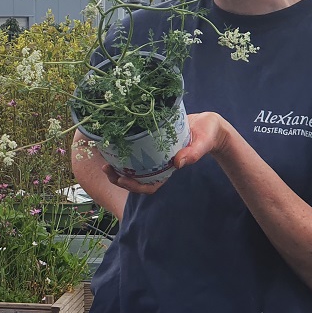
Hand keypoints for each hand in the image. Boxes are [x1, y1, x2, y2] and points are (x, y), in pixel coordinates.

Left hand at [98, 112, 229, 194]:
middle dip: (118, 178)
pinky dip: (122, 153)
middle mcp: (158, 165)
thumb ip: (193, 153)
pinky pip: (134, 153)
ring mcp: (153, 156)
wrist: (207, 125)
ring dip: (116, 168)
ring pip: (131, 169)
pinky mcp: (149, 144)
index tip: (122, 179)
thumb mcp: (202, 142)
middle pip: (135, 180)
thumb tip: (178, 164)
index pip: (149, 186)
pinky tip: (111, 146)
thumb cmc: (207, 135)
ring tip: (104, 162)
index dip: (135, 187)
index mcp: (168, 170)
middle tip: (106, 169)